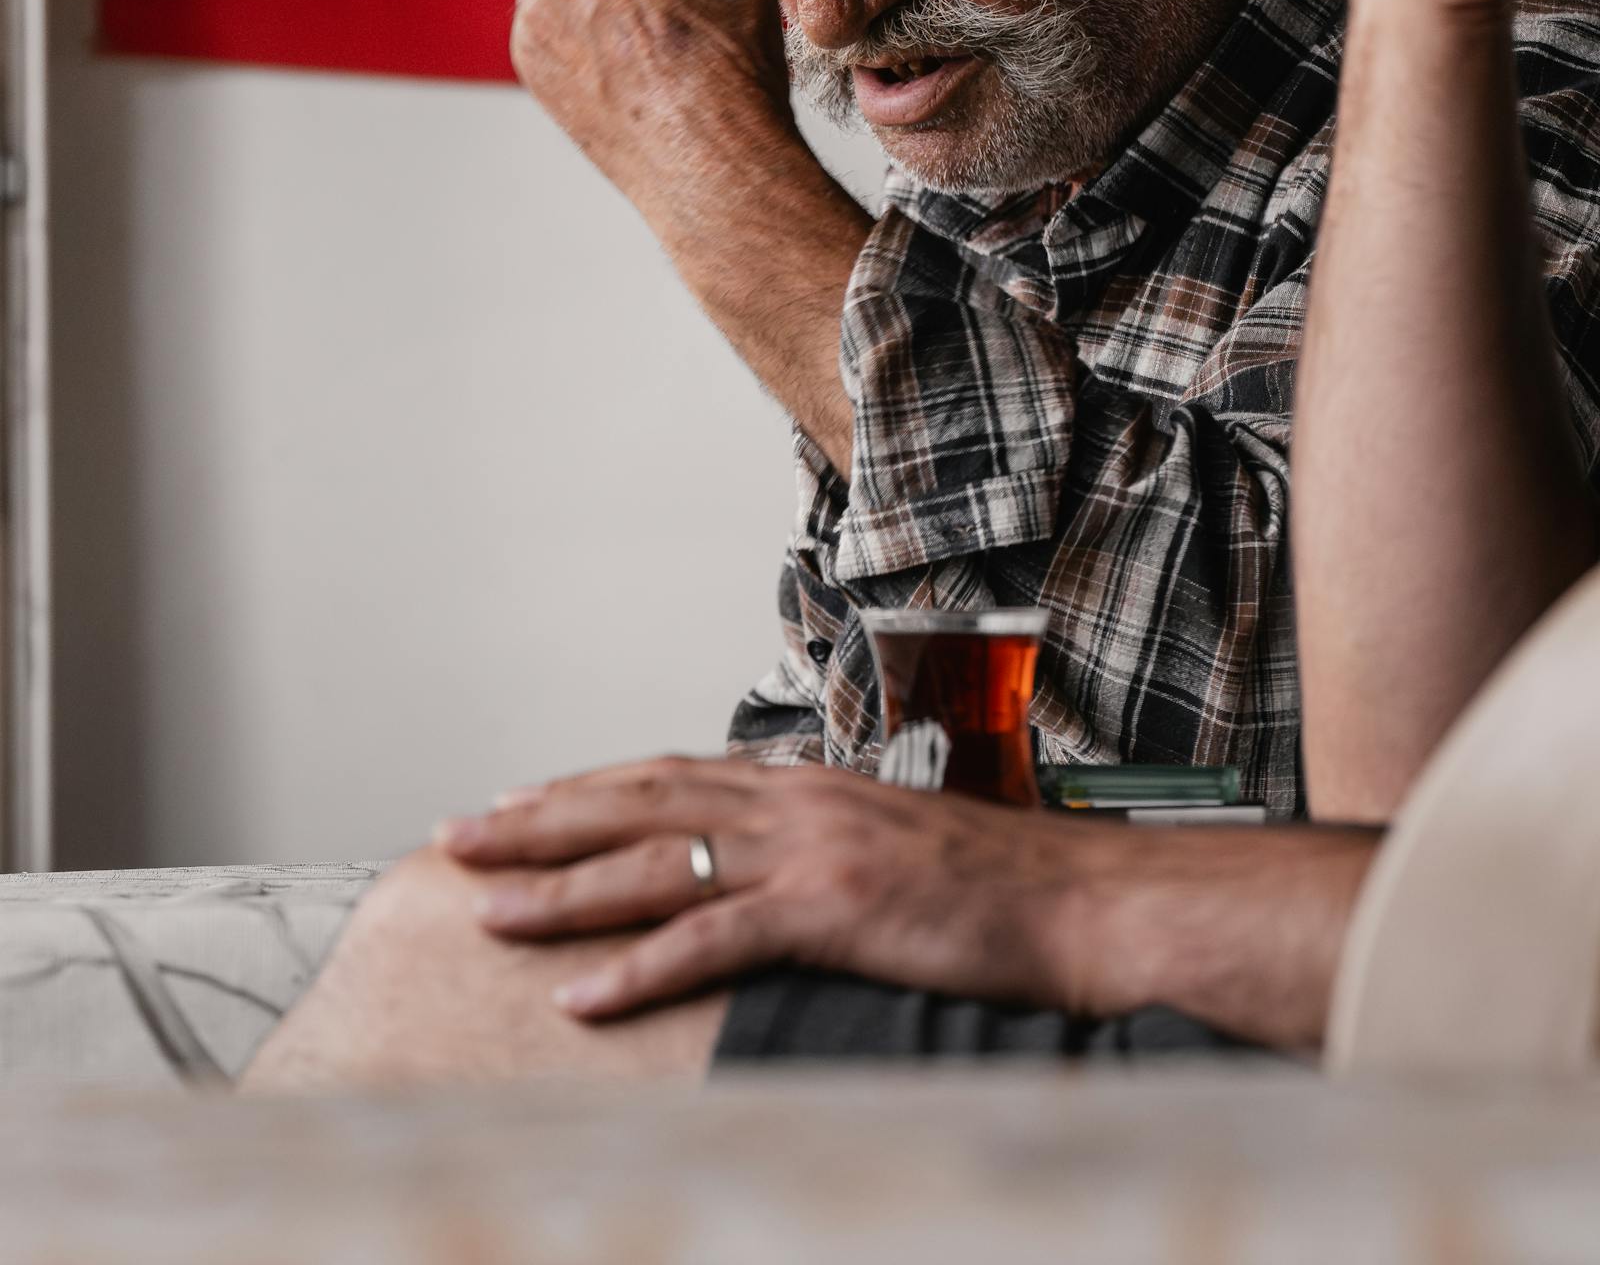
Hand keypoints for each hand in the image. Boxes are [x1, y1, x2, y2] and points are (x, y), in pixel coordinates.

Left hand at [435, 756, 1091, 1019]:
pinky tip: (581, 994)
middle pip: (636, 802)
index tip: (512, 802)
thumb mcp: (882, 846)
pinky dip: (637, 966)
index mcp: (799, 783)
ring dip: (562, 889)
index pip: (664, 774)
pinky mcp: (829, 909)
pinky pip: (711, 939)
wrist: (1074, 901)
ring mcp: (807, 851)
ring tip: (487, 911)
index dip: (581, 788)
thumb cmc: (987, 885)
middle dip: (538, 821)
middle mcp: (790, 800)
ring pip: (656, 862)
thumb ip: (810, 846)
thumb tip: (750, 871)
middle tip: (458, 839)